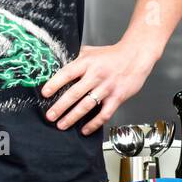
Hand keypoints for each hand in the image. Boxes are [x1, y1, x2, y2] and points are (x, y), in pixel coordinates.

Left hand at [39, 39, 158, 135]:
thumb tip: (57, 64)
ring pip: (87, 106)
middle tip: (50, 116)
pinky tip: (85, 129)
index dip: (55, 84)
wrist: (136, 56)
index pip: (67, 73)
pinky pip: (104, 114)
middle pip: (74, 93)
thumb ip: (76, 59)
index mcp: (87, 63)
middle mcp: (96, 75)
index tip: (45, 93)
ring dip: (72, 117)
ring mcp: (107, 87)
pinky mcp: (117, 97)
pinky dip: (94, 124)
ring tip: (62, 125)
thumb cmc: (112, 55)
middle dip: (60, 107)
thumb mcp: (91, 51)